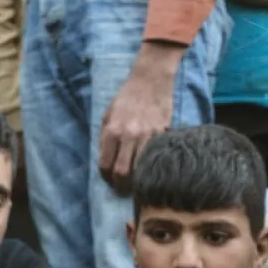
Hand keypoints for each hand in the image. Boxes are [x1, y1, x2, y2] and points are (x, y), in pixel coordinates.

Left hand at [99, 43, 182, 193]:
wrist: (151, 80)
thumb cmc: (127, 97)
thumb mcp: (108, 114)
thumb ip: (105, 137)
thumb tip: (106, 160)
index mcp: (112, 131)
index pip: (105, 165)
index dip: (105, 177)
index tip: (108, 179)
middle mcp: (129, 136)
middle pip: (122, 173)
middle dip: (120, 185)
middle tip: (121, 187)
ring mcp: (147, 136)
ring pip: (141, 170)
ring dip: (137, 179)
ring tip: (135, 182)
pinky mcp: (162, 135)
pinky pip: (155, 158)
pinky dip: (151, 166)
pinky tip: (149, 168)